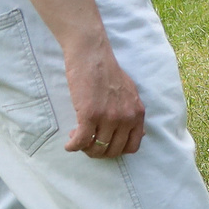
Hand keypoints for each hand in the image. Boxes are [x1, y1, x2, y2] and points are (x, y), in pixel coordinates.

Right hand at [63, 33, 144, 157]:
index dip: (116, 150)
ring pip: (96, 148)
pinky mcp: (90, 115)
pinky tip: (69, 144)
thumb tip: (140, 134)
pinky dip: (73, 146)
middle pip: (113, 151)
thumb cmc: (108, 73)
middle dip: (98, 152)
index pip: (132, 147)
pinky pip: (81, 141)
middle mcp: (126, 118)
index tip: (105, 144)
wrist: (92, 56)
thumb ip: (133, 113)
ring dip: (84, 148)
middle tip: (87, 143)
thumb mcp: (130, 94)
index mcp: (137, 113)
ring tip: (76, 139)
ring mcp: (109, 117)